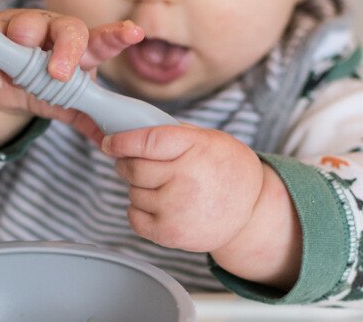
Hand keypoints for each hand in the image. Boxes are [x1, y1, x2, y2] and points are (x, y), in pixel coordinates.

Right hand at [0, 9, 144, 147]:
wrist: (3, 84)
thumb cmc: (44, 86)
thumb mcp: (68, 105)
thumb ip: (90, 121)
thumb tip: (115, 145)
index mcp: (81, 50)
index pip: (103, 40)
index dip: (118, 36)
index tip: (134, 34)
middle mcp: (56, 33)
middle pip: (69, 30)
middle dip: (67, 49)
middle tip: (60, 74)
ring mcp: (24, 28)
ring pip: (27, 25)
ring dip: (25, 40)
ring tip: (18, 61)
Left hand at [101, 124, 300, 288]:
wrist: (252, 211)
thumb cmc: (225, 169)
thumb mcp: (207, 139)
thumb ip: (171, 134)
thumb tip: (127, 130)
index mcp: (195, 148)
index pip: (146, 142)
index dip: (122, 142)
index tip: (110, 143)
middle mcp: (186, 178)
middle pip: (133, 169)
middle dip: (126, 164)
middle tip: (133, 164)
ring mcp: (177, 208)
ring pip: (133, 193)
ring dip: (139, 189)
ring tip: (164, 188)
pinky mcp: (170, 233)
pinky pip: (134, 217)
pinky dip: (138, 211)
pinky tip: (158, 205)